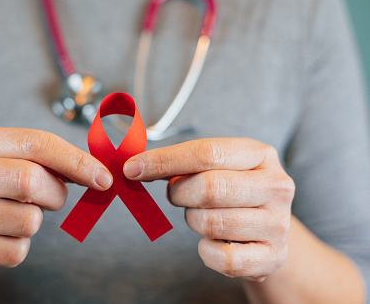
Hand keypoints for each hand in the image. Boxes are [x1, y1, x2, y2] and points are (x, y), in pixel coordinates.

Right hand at [0, 127, 111, 274]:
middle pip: (29, 180)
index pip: (34, 143)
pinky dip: (20, 247)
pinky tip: (4, 238)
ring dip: (35, 222)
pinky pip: (16, 252)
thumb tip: (99, 174)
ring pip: (28, 220)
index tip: (103, 177)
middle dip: (55, 194)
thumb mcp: (17, 162)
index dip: (75, 160)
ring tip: (17, 215)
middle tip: (53, 197)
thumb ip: (53, 161)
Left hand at [123, 138, 293, 280]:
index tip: (132, 168)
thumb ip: (181, 163)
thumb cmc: (232, 191)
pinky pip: (222, 258)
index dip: (164, 160)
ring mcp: (278, 223)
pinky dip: (206, 252)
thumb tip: (136, 166)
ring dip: (193, 221)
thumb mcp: (216, 167)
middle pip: (208, 187)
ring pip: (210, 223)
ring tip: (203, 216)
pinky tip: (212, 242)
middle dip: (179, 194)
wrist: (269, 229)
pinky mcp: (274, 257)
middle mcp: (277, 186)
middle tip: (176, 196)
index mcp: (260, 154)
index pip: (207, 152)